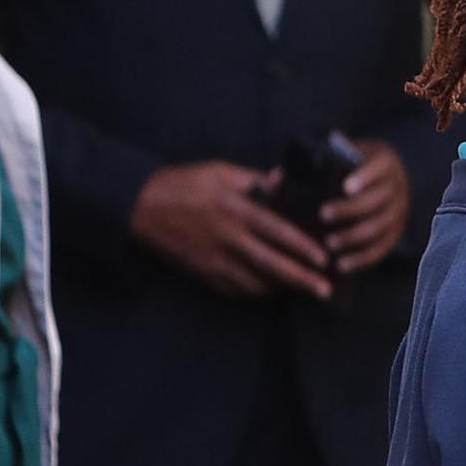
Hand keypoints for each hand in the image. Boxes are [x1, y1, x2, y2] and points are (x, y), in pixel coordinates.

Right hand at [132, 160, 333, 299]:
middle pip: (272, 265)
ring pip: (256, 283)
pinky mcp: (203, 273)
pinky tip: (270, 291)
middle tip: (325, 290)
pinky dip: (255, 293)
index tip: (324, 259)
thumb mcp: (219, 171)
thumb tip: (282, 179)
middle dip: (302, 280)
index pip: (277, 232)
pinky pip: (235, 290)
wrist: (140, 206)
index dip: (302, 247)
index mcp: (236, 210)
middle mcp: (229, 238)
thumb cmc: (182, 184)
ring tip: (303, 290)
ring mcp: (215, 260)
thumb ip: (253, 179)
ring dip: (281, 289)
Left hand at [320, 139, 412, 271]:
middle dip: (350, 209)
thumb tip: (290, 171)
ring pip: (379, 227)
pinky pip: (381, 248)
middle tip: (323, 215)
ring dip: (353, 237)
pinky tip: (342, 265)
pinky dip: (362, 258)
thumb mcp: (348, 152)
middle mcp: (398, 187)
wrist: (384, 177)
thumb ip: (328, 159)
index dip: (364, 178)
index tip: (345, 187)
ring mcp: (400, 212)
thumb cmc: (354, 163)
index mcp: (386, 162)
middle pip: (376, 200)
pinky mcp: (396, 233)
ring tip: (329, 243)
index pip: (378, 168)